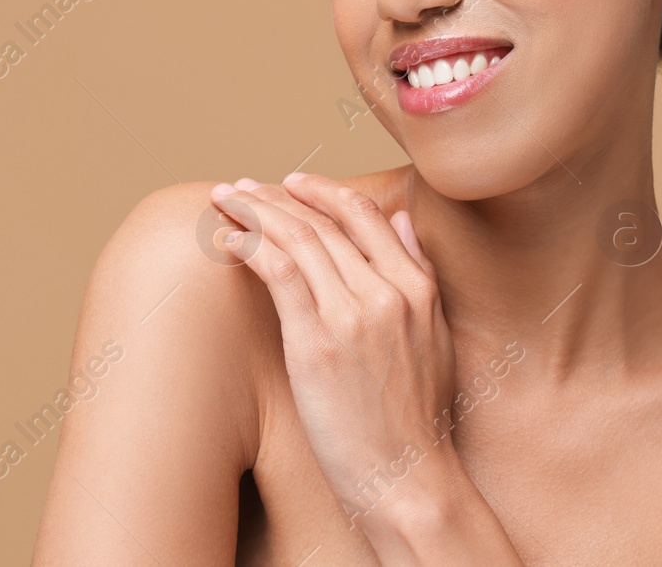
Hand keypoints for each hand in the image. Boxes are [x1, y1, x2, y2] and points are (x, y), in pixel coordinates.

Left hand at [209, 173, 458, 531]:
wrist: (407, 477)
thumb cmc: (417, 418)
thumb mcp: (436, 336)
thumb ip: (419, 273)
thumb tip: (402, 220)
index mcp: (417, 288)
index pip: (363, 214)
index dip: (322, 191)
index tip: (290, 183)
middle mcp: (387, 292)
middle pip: (323, 221)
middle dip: (275, 196)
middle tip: (242, 187)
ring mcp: (352, 315)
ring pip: (297, 238)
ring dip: (254, 212)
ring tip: (225, 202)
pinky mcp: (317, 342)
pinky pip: (278, 272)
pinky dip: (249, 246)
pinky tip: (227, 239)